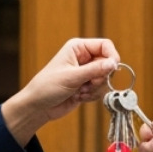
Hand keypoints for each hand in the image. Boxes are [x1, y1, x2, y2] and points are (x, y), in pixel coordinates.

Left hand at [1, 38, 119, 144]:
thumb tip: (114, 63)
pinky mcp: (87, 86)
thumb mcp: (71, 77)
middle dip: (100, 77)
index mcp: (78, 48)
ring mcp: (86, 73)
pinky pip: (100, 90)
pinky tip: (78, 97)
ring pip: (105, 78)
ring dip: (95, 88)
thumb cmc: (47, 87)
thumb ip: (94, 70)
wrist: (38, 106)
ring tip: (79, 91)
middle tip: (89, 83)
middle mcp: (84, 58)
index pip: (105, 45)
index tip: (112, 69)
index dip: (112, 56)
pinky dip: (92, 95)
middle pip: (108, 63)